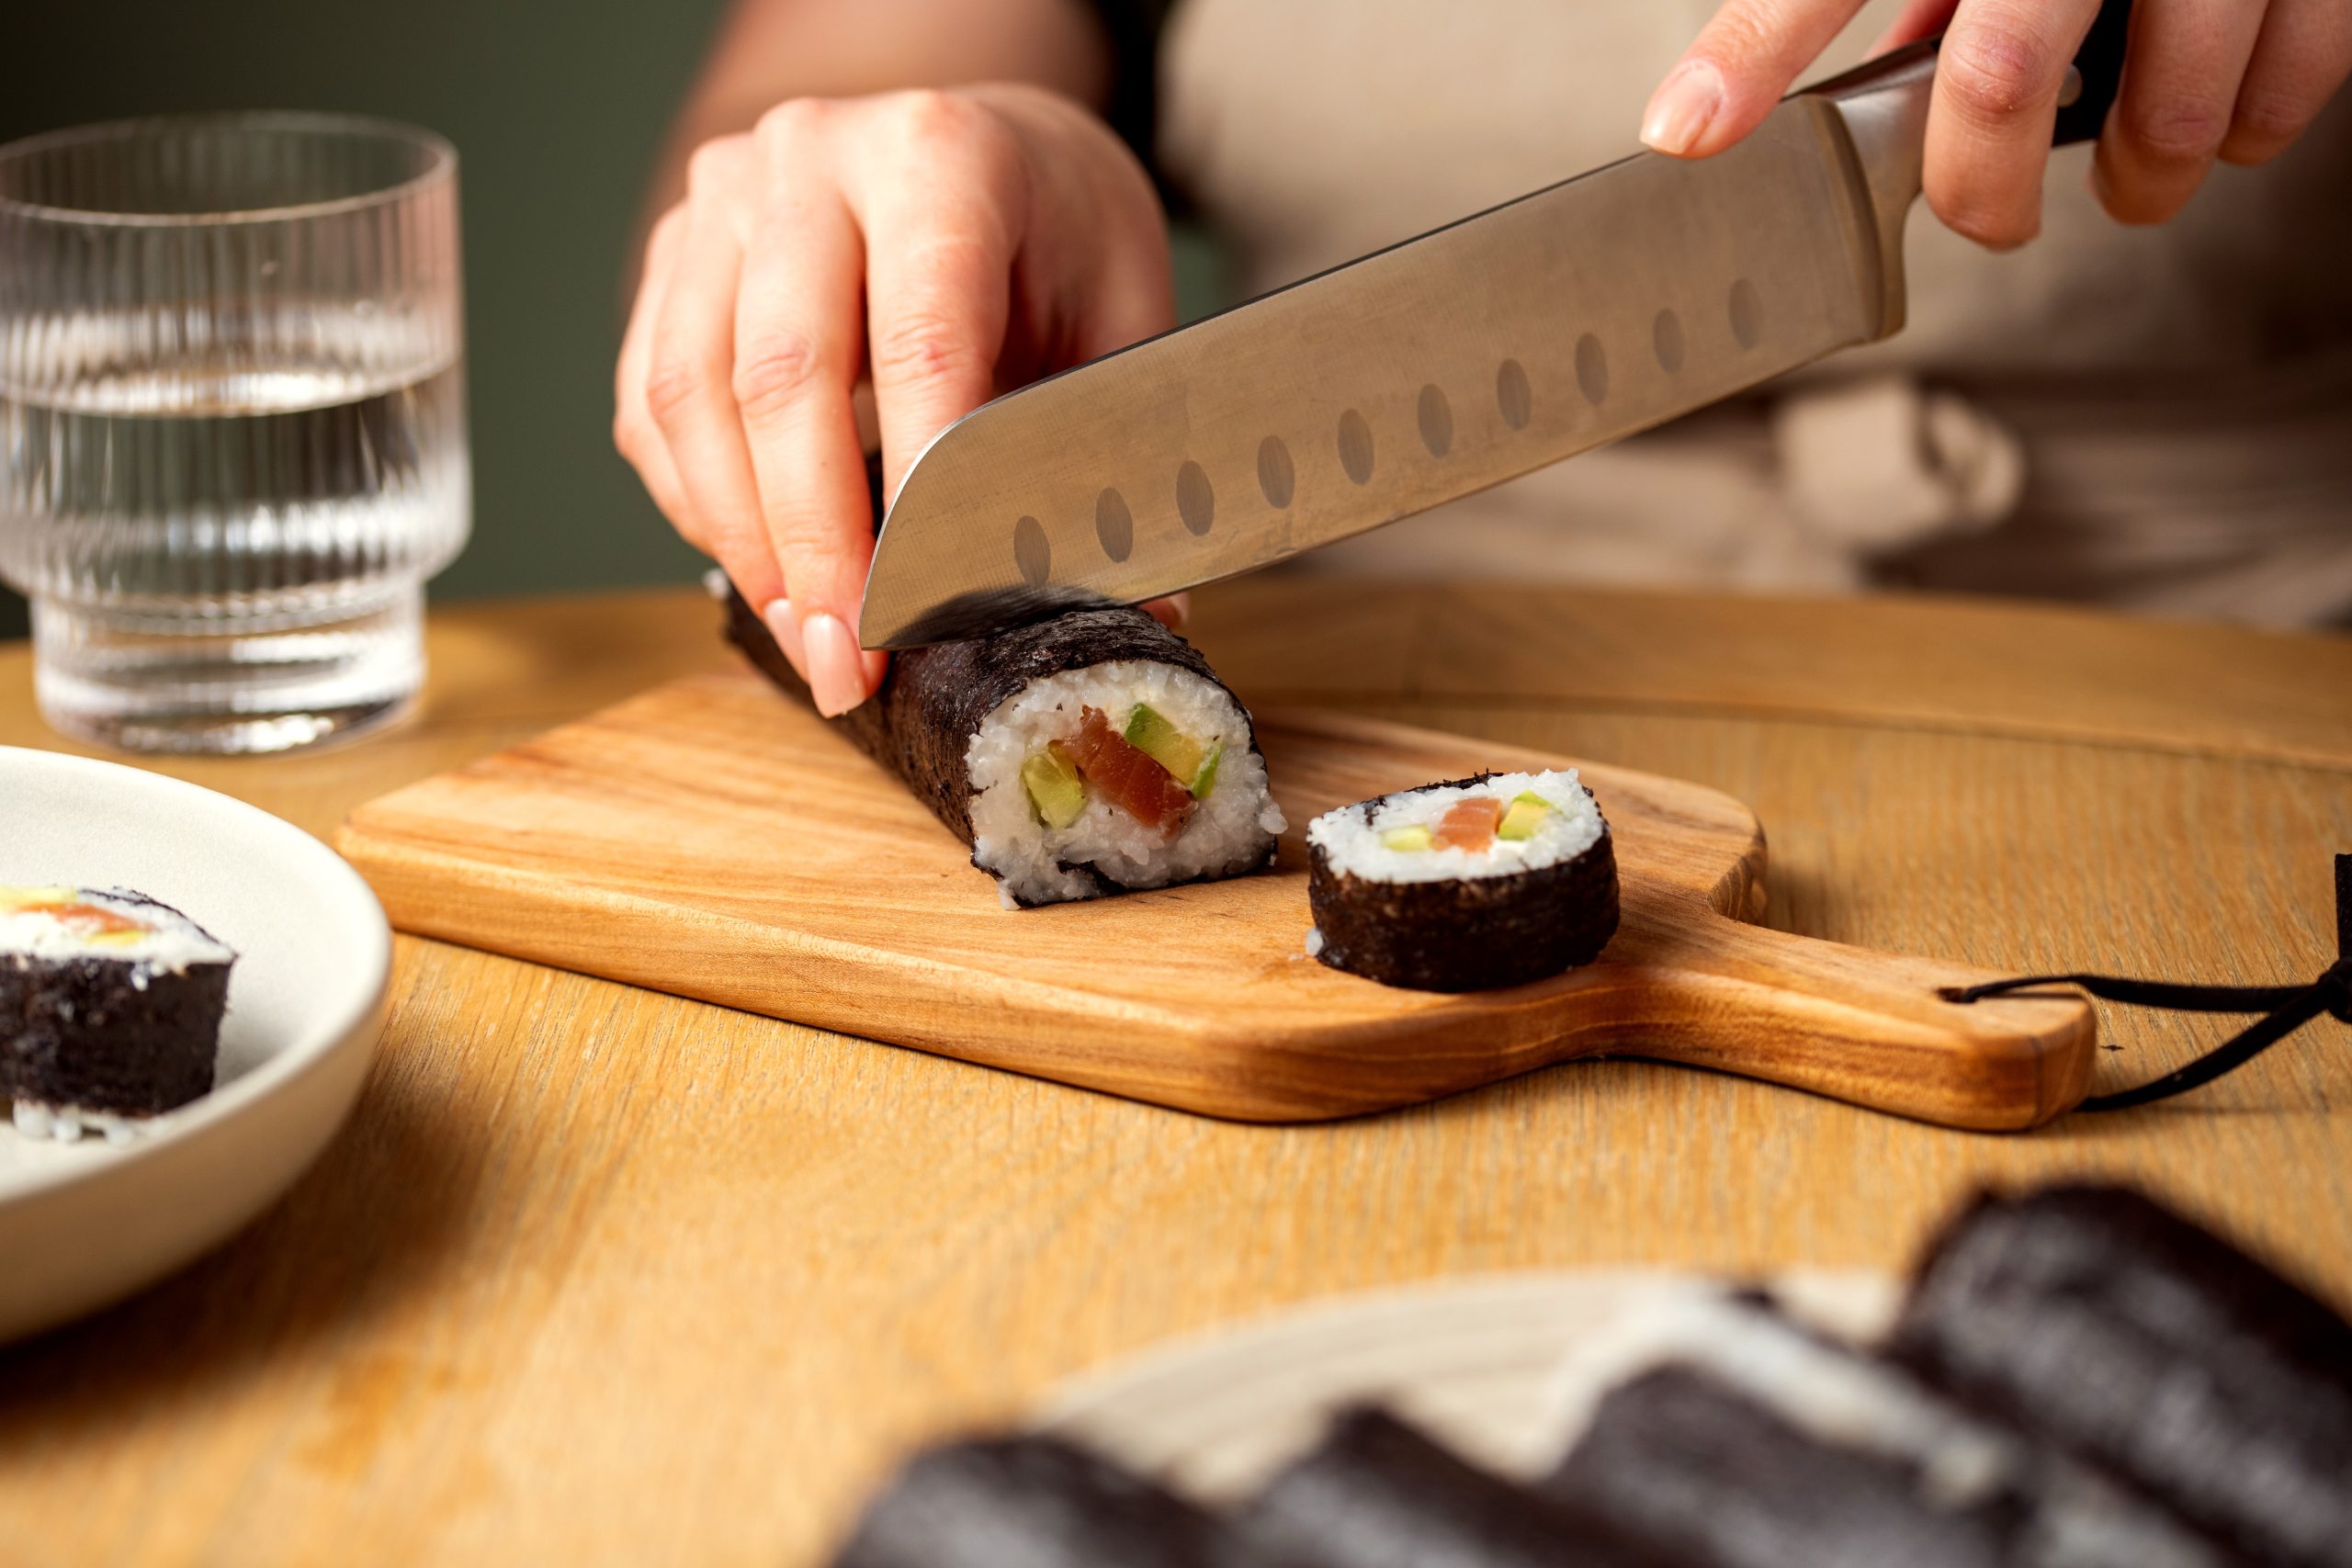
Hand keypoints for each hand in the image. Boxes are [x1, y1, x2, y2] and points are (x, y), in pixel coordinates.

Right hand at [615, 83, 1173, 713]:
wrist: (977, 139)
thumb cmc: (1051, 234)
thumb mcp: (1119, 315)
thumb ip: (1117, 452)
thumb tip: (1146, 619)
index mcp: (941, 157)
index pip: (921, 342)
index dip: (917, 491)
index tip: (925, 603)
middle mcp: (812, 158)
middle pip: (782, 374)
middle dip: (814, 542)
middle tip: (848, 660)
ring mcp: (721, 202)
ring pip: (691, 396)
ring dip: (743, 541)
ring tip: (805, 639)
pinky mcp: (670, 258)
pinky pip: (652, 404)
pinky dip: (697, 505)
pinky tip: (761, 573)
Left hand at [1640, 0, 2351, 247]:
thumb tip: (1850, 83)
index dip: (1752, 54)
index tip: (1686, 134)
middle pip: (1999, 77)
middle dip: (1984, 190)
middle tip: (1988, 220)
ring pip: (2164, 106)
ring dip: (2140, 179)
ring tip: (2129, 183)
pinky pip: (2285, 81)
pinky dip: (2247, 130)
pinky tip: (2220, 120)